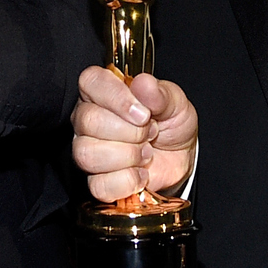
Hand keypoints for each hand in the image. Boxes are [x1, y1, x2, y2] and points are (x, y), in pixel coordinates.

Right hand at [71, 67, 197, 201]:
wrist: (180, 158)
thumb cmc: (171, 124)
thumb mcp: (176, 103)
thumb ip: (160, 93)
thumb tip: (143, 83)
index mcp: (104, 91)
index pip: (90, 82)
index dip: (116, 97)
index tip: (143, 113)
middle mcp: (88, 119)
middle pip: (88, 121)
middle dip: (130, 131)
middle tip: (151, 133)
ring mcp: (88, 151)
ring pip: (88, 154)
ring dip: (128, 156)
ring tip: (147, 152)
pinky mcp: (97, 181)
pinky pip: (99, 185)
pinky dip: (128, 181)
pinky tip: (141, 173)